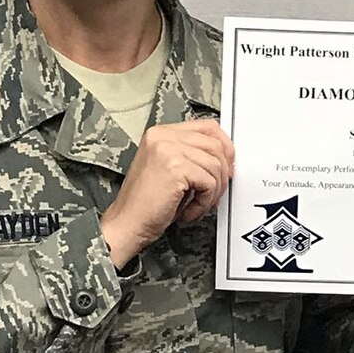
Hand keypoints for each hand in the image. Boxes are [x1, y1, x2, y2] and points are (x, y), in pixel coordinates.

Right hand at [100, 118, 234, 267]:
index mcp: (161, 133)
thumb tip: (225, 156)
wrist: (125, 225)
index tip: (228, 165)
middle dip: (223, 172)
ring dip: (213, 191)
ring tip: (197, 204)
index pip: (208, 127)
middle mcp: (163, 137)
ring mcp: (168, 150)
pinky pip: (209, 182)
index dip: (224, 147)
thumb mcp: (169, 169)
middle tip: (215, 192)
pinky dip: (205, 201)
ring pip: (216, 165)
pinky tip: (190, 210)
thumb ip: (191, 155)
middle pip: (216, 145)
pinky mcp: (175, 168)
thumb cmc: (145, 204)